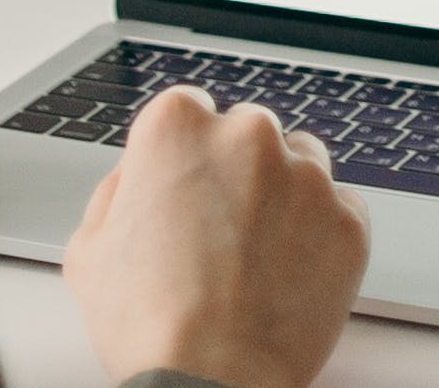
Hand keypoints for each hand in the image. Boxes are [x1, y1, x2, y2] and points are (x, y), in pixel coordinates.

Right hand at [65, 85, 368, 387]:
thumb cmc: (146, 328)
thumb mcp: (90, 248)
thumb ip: (117, 189)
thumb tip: (140, 175)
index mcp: (178, 125)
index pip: (191, 110)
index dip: (186, 158)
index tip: (188, 190)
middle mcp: (247, 133)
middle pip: (248, 132)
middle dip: (238, 172)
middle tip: (222, 233)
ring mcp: (305, 175)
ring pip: (301, 162)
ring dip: (285, 193)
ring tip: (259, 256)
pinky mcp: (348, 220)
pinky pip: (340, 209)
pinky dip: (322, 234)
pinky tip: (291, 273)